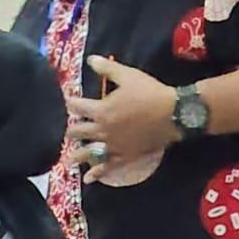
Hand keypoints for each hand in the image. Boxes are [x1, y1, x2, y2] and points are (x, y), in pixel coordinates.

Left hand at [64, 56, 179, 183]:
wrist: (173, 113)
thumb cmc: (150, 92)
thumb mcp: (128, 76)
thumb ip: (107, 69)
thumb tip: (90, 59)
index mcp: (101, 110)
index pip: (77, 106)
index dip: (70, 103)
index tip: (67, 102)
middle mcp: (103, 130)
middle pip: (78, 131)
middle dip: (70, 130)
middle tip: (65, 131)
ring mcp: (113, 145)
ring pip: (89, 152)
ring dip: (77, 155)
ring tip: (66, 160)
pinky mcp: (125, 155)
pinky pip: (108, 166)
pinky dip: (97, 173)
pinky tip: (88, 179)